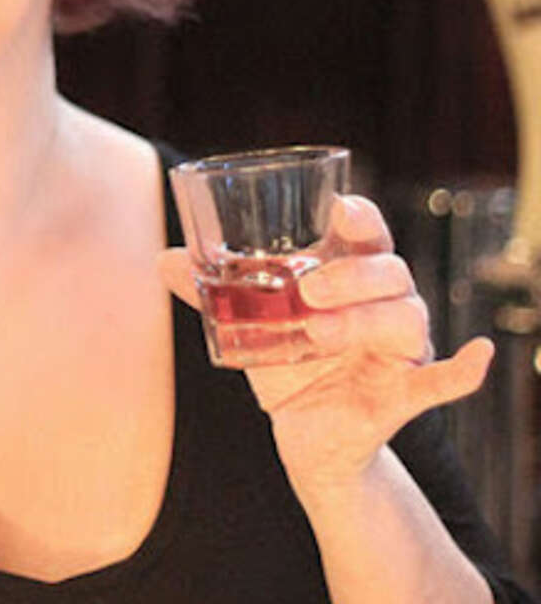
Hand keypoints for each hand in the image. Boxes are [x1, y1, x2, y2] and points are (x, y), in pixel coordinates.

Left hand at [157, 196, 493, 497]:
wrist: (301, 435)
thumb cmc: (284, 361)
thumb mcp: (249, 324)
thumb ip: (210, 291)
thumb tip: (164, 258)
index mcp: (347, 277)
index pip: (365, 234)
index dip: (359, 217)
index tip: (339, 208)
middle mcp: (381, 305)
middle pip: (389, 271)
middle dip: (352, 275)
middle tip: (307, 290)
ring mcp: (397, 349)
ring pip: (404, 319)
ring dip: (364, 321)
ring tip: (317, 333)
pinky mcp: (403, 394)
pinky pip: (445, 380)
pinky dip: (464, 369)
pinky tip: (480, 355)